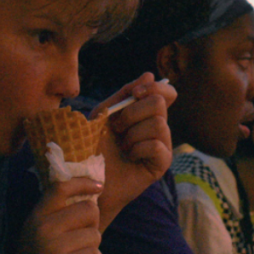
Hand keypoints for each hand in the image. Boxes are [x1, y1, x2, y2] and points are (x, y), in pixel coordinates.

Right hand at [0, 176, 103, 253]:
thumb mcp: (37, 238)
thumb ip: (56, 219)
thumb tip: (91, 199)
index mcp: (35, 217)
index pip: (61, 187)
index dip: (83, 182)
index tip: (99, 186)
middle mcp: (42, 227)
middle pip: (89, 209)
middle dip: (92, 227)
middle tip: (79, 244)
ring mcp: (52, 245)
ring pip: (95, 234)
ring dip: (92, 250)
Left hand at [95, 73, 176, 227]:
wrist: (87, 178)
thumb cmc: (92, 146)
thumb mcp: (104, 114)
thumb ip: (125, 94)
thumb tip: (150, 74)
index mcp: (146, 113)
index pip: (166, 92)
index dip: (154, 87)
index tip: (135, 93)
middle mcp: (158, 127)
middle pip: (160, 103)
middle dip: (133, 113)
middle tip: (118, 129)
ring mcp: (162, 145)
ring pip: (158, 124)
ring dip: (133, 134)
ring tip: (122, 146)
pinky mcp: (162, 163)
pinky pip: (156, 145)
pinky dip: (137, 148)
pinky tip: (130, 157)